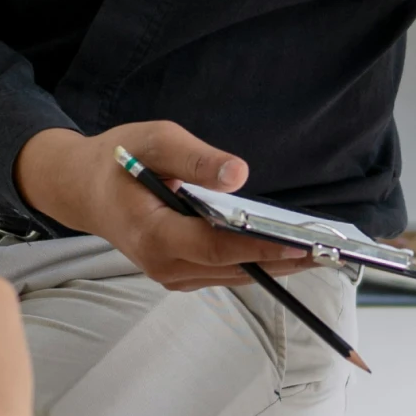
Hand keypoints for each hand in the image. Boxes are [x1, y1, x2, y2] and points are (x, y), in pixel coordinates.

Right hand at [14, 122, 316, 290]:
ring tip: (324, 251)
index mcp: (153, 235)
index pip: (216, 246)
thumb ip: (193, 157)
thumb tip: (238, 174)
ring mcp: (172, 275)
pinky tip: (291, 248)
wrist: (83, 189)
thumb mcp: (153, 140)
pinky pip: (227, 271)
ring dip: (277, 264)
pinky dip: (258, 260)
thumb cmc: (118, 159)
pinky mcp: (182, 274)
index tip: (302, 244)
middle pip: (234, 267)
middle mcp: (163, 265)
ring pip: (235, 274)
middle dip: (284, 260)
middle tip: (332, 251)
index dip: (261, 246)